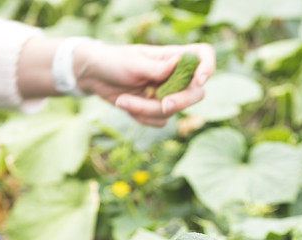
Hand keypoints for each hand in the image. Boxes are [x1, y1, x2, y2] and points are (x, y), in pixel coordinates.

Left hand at [74, 42, 214, 126]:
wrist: (94, 76)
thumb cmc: (113, 62)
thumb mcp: (133, 63)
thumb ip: (157, 67)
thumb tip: (179, 63)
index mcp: (173, 56)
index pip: (203, 56)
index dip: (208, 67)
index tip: (198, 80)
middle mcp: (175, 76)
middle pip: (196, 93)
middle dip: (180, 101)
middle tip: (164, 104)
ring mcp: (167, 94)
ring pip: (172, 111)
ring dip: (145, 110)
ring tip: (123, 99)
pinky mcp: (156, 109)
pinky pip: (158, 121)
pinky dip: (141, 117)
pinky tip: (125, 104)